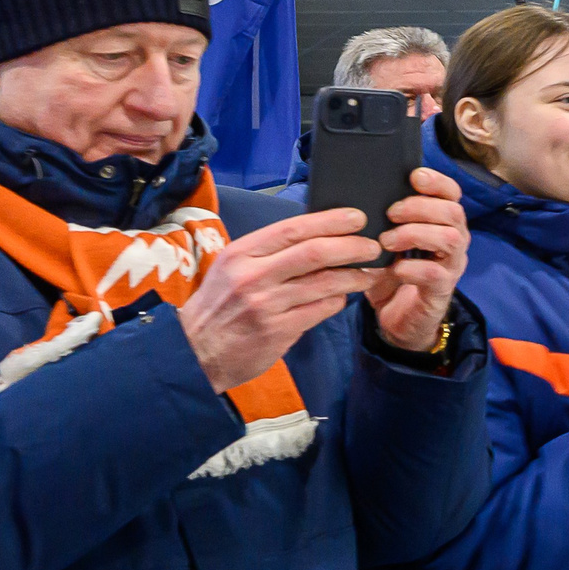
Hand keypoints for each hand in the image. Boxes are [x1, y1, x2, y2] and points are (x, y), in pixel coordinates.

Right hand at [180, 207, 382, 391]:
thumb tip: (316, 235)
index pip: (293, 229)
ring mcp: (266, 305)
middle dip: (351, 247)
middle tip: (374, 246)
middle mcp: (253, 276)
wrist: (194, 352)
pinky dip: (337, 301)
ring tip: (370, 272)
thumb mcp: (232, 267)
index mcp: (242, 253)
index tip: (357, 218)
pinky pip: (320, 310)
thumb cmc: (219, 305)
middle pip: (314, 253)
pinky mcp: (278, 331)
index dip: (330, 221)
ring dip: (354, 276)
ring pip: (324, 283)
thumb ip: (268, 252)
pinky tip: (344, 297)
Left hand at [362, 167, 469, 351]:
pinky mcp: (442, 291)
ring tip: (388, 241)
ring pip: (451, 239)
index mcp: (443, 224)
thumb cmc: (393, 275)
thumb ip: (385, 221)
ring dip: (416, 234)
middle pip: (453, 212)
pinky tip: (395, 270)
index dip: (437, 182)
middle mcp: (455, 242)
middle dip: (420, 207)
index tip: (414, 176)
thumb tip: (362, 193)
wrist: (398, 320)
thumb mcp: (388, 242)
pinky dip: (412, 268)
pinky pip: (435, 274)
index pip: (452, 194)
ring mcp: (451, 267)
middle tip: (391, 213)